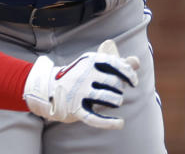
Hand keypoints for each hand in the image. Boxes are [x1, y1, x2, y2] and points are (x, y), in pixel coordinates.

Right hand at [23, 39, 140, 129]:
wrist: (48, 89)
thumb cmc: (80, 76)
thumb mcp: (95, 65)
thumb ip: (117, 62)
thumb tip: (136, 62)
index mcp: (90, 60)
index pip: (116, 65)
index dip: (129, 74)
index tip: (133, 82)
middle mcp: (84, 75)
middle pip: (114, 82)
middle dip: (119, 88)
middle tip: (114, 90)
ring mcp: (78, 92)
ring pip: (107, 98)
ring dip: (116, 100)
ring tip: (116, 101)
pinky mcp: (74, 110)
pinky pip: (95, 118)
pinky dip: (109, 122)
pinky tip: (120, 123)